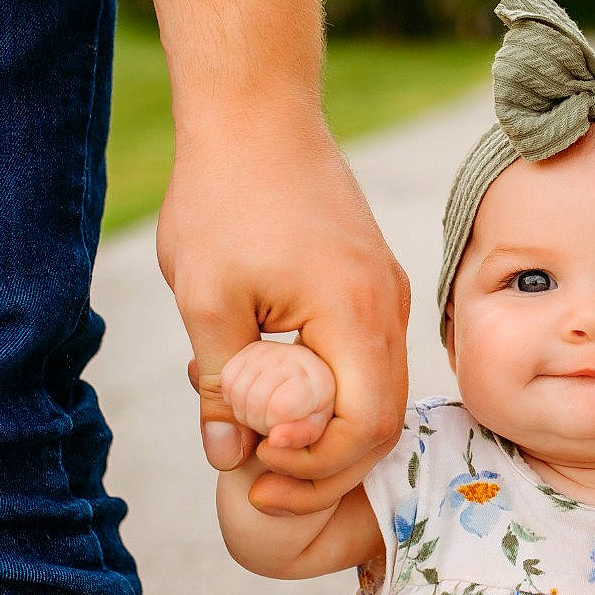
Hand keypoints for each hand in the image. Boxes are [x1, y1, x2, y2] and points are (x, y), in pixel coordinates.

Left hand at [159, 106, 407, 515]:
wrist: (256, 112)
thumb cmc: (224, 196)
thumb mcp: (206, 299)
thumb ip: (222, 386)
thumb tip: (229, 459)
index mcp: (355, 312)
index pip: (365, 427)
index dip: (315, 466)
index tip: (256, 472)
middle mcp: (388, 307)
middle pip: (383, 422)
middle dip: (324, 465)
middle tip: (260, 482)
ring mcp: (386, 294)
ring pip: (377, 393)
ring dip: (323, 429)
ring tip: (256, 436)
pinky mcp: (371, 284)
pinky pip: (365, 360)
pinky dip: (327, 392)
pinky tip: (269, 387)